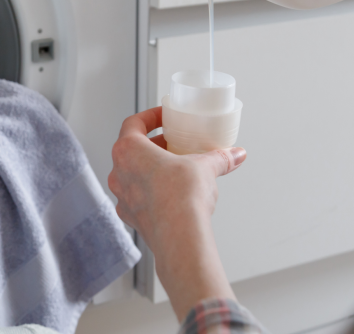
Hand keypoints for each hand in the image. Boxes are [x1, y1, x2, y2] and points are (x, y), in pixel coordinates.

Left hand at [108, 107, 245, 320]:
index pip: (132, 123)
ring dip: (151, 169)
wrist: (180, 236)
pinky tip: (171, 195)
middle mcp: (118, 173)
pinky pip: (138, 198)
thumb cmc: (182, 196)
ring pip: (132, 175)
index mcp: (128, 150)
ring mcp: (122, 197)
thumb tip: (235, 155)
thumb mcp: (205, 167)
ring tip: (175, 169)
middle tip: (173, 143)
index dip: (149, 117)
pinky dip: (152, 192)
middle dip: (153, 145)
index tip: (163, 117)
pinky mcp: (131, 217)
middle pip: (131, 150)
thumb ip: (219, 158)